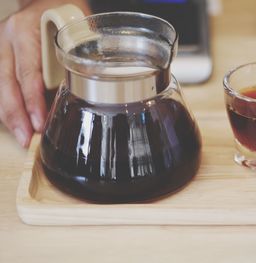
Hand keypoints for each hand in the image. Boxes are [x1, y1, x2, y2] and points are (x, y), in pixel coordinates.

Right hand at [0, 0, 89, 147]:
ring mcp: (1, 46)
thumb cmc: (66, 12)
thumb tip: (80, 93)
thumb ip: (74, 57)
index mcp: (24, 30)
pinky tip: (15, 121)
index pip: (27, 73)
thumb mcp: (75, 29)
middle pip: (7, 83)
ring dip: (10, 114)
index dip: (32, 101)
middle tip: (27, 138)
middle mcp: (7, 38)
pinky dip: (8, 104)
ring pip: (1, 86)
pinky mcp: (2, 54)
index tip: (39, 122)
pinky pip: (2, 83)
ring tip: (21, 136)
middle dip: (16, 115)